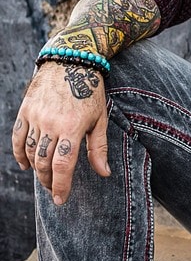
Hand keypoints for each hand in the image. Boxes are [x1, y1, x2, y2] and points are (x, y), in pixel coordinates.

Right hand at [11, 61, 109, 205]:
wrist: (71, 60)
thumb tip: (104, 173)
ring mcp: (36, 116)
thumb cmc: (90, 90)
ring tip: (44, 178)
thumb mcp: (100, 118)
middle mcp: (51, 123)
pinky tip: (25, 164)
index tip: (60, 199)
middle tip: (54, 190)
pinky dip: (19, 153)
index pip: (62, 165)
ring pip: (30, 151)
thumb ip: (99, 148)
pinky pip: (17, 137)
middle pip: (44, 162)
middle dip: (48, 181)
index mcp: (73, 127)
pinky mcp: (25, 110)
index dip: (61, 186)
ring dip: (35, 169)